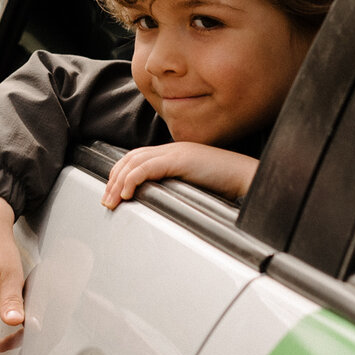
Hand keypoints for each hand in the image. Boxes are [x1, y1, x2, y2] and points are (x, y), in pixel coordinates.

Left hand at [103, 142, 259, 208]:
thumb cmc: (226, 186)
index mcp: (174, 154)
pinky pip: (147, 167)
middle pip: (130, 159)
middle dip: (113, 180)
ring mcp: (176, 153)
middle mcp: (172, 150)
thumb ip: (175, 188)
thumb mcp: (194, 186)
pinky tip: (128, 194)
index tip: (113, 195)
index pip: (137, 159)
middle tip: (107, 202)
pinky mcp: (180, 159)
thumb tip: (157, 204)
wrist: (247, 178)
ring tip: (112, 201)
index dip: (120, 175)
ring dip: (119, 182)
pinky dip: (133, 179)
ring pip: (134, 162)